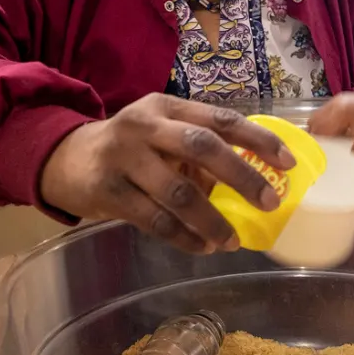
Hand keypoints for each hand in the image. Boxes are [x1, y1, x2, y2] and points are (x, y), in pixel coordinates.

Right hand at [39, 94, 292, 253]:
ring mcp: (123, 158)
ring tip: (232, 240)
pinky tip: (203, 247)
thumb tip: (255, 178)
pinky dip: (184, 237)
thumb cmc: (131, 148)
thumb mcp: (162, 133)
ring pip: (178, 192)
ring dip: (211, 220)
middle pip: (202, 147)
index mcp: (167, 107)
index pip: (220, 118)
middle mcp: (145, 126)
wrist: (65, 160)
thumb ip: (199, 148)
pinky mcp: (107, 192)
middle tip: (270, 202)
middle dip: (242, 176)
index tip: (288, 162)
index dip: (257, 139)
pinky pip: (154, 220)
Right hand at [306, 92, 353, 155]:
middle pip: (314, 122)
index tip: (316, 157)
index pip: (320, 130)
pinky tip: (332, 134)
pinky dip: (323, 124)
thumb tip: (334, 163)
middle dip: (315, 137)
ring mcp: (335, 100)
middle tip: (318, 152)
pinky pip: (323, 113)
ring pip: (316, 117)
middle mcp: (335, 104)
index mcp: (341, 113)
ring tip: (324, 144)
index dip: (317, 144)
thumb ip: (349, 153)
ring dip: (318, 130)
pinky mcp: (338, 100)